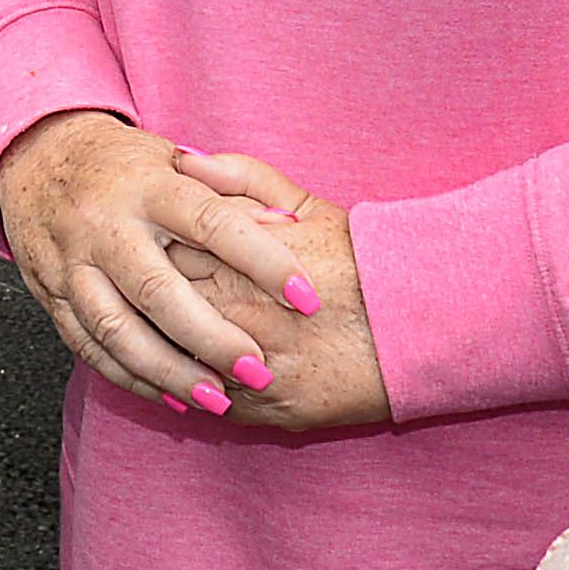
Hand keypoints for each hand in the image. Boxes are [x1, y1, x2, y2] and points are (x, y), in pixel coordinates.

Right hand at [0, 109, 319, 415]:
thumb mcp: (177, 160)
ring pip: (118, 329)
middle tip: (258, 371)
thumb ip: (234, 189)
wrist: (38, 155)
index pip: (212, 223)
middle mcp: (106, 225)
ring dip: (170, 371)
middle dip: (211, 337)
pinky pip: (89, 347)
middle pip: (158, 290)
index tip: (306, 298)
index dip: (263, 260)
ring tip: (218, 400)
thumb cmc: (125, 165)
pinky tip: (170, 397)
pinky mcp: (50, 294)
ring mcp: (72, 263)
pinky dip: (130, 377)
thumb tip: (292, 227)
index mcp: (147, 185)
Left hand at [167, 147, 388, 430]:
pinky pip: (212, 404)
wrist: (422, 323)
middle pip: (163, 310)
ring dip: (167, 355)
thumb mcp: (303, 205)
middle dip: (152, 308)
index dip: (155, 256)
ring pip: (180, 363)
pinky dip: (198, 391)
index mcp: (238, 254)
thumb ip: (240, 178)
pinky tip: (197, 378)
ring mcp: (251, 364)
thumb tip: (180, 159)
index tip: (150, 253)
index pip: (165, 254)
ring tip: (163, 342)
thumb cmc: (360, 257)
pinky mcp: (270, 409)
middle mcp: (238, 309)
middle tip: (146, 302)